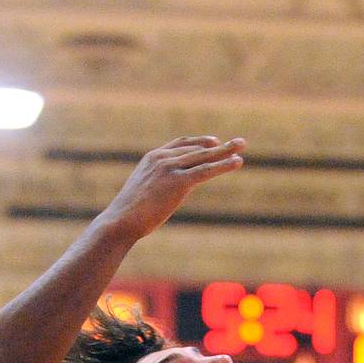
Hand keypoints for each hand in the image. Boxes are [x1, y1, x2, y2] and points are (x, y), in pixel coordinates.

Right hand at [103, 136, 244, 239]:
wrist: (121, 220)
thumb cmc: (129, 213)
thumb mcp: (143, 192)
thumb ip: (156, 186)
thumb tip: (164, 194)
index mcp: (152, 157)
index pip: (180, 144)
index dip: (199, 142)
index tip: (214, 141)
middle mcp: (162, 158)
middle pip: (196, 149)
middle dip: (220, 146)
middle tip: (239, 142)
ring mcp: (170, 168)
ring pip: (204, 157)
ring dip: (226, 152)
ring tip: (242, 146)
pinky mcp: (178, 182)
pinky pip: (206, 170)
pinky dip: (223, 165)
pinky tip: (237, 162)